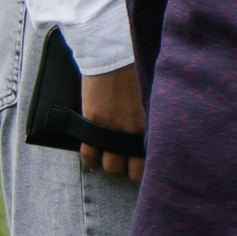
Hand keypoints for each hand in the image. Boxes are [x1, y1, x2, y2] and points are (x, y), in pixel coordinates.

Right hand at [78, 66, 145, 183]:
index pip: (147, 159)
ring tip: (112, 169)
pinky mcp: (92, 126)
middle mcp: (128, 133)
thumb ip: (145, 119)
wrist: (109, 62)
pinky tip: (93, 166)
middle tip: (129, 172)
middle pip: (128, 168)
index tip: (144, 172)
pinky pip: (89, 154)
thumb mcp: (145, 99)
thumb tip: (146, 134)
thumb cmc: (131, 75)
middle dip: (128, 173)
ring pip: (110, 166)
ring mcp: (109, 131)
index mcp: (145, 125)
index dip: (145, 170)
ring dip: (111, 170)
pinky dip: (90, 163)